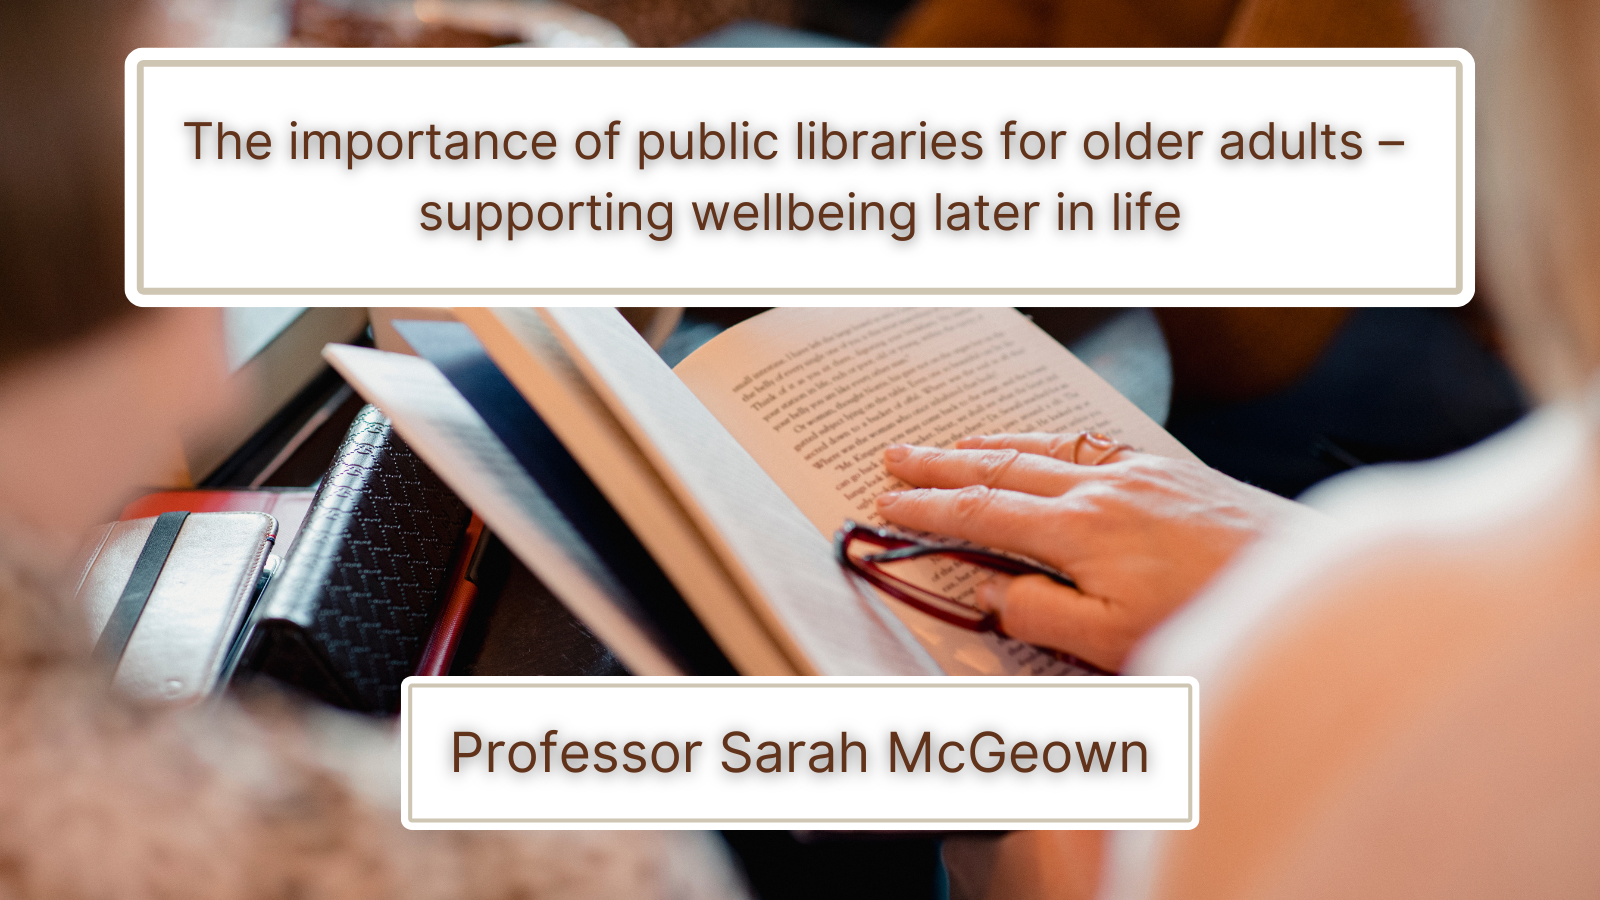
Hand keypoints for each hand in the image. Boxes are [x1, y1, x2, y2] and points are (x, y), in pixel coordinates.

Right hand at [874, 433, 1312, 670]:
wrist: (1304, 577)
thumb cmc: (1212, 616)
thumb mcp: (1115, 642)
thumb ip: (1041, 615)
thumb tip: (991, 592)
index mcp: (1079, 529)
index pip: (982, 514)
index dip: (929, 509)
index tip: (890, 505)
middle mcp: (1102, 487)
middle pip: (1002, 469)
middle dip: (942, 464)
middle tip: (895, 456)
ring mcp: (1138, 471)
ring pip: (1043, 448)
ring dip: (988, 445)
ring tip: (949, 444)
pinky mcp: (1170, 470)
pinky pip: (1087, 442)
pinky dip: (1046, 440)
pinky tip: (1040, 445)